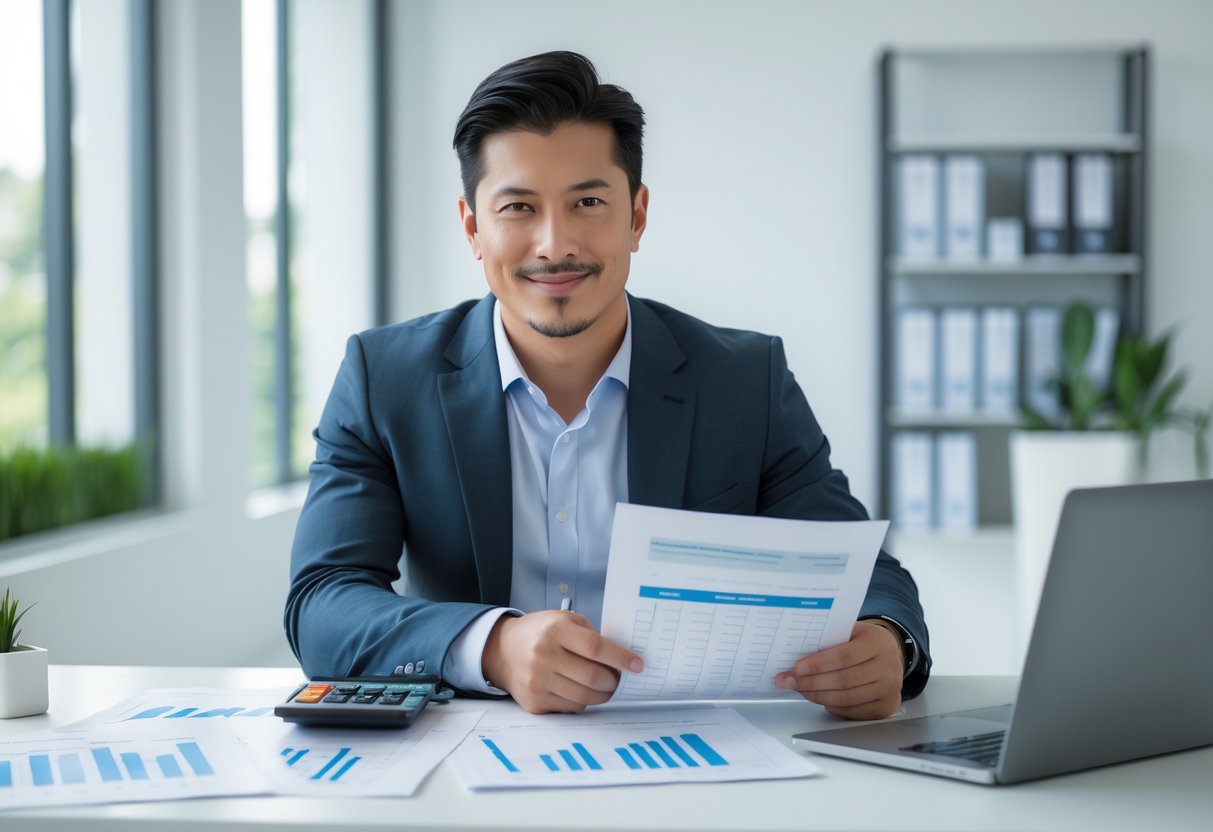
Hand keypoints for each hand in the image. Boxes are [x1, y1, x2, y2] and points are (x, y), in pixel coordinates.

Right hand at [482, 611, 644, 713]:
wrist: (503, 650)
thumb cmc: (541, 633)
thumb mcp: (565, 621)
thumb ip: (591, 635)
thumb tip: (622, 658)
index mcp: (556, 630)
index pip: (595, 647)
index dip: (621, 658)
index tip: (638, 665)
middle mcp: (544, 655)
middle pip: (592, 677)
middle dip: (613, 681)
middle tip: (617, 678)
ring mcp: (537, 681)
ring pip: (584, 697)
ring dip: (601, 694)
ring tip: (603, 685)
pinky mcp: (534, 702)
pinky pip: (571, 708)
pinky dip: (582, 701)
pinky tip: (578, 689)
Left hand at [774, 620, 903, 719]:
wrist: (890, 653)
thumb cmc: (864, 640)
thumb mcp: (851, 631)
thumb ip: (830, 639)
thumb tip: (797, 652)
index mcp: (878, 643)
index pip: (845, 656)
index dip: (819, 664)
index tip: (797, 667)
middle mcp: (888, 667)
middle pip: (844, 680)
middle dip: (811, 682)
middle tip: (789, 681)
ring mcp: (889, 690)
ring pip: (846, 699)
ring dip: (817, 695)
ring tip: (799, 689)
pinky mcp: (885, 707)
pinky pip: (851, 711)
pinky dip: (831, 705)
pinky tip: (818, 697)